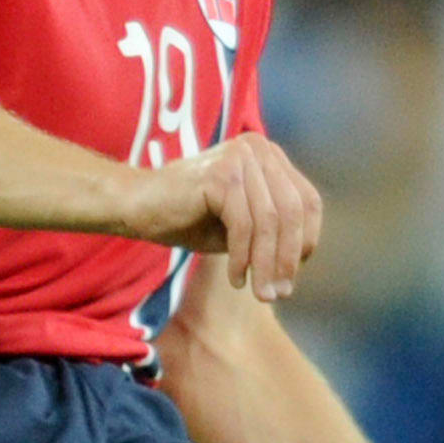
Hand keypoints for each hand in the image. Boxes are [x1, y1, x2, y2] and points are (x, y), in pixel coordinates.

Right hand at [142, 132, 321, 301]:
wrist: (136, 205)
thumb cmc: (188, 216)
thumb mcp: (241, 223)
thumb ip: (272, 231)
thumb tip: (303, 259)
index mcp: (269, 156)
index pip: (307, 202)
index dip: (305, 241)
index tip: (290, 276)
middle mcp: (259, 149)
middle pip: (292, 212)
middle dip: (287, 259)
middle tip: (278, 294)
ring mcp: (240, 157)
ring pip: (270, 222)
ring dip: (266, 264)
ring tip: (260, 294)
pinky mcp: (221, 175)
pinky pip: (244, 225)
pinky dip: (242, 257)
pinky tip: (235, 278)